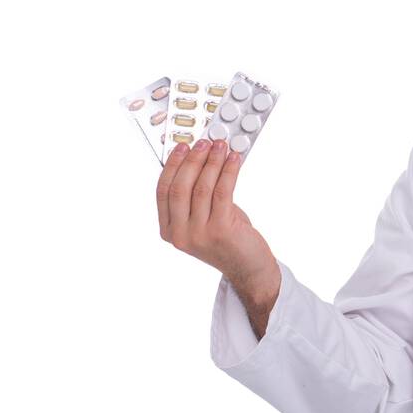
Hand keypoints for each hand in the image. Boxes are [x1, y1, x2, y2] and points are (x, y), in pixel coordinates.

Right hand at [156, 138, 279, 317]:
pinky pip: (222, 192)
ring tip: (221, 146)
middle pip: (180, 187)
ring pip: (201, 187)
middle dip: (192, 160)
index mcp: (169, 231)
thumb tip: (198, 160)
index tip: (182, 146)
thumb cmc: (229, 241)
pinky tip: (234, 160)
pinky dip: (229, 172)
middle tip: (204, 143)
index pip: (163, 191)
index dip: (172, 165)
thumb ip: (195, 197)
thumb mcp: (203, 220)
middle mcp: (180, 234)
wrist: (249, 269)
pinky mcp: (221, 230)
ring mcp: (199, 234)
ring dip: (212, 162)